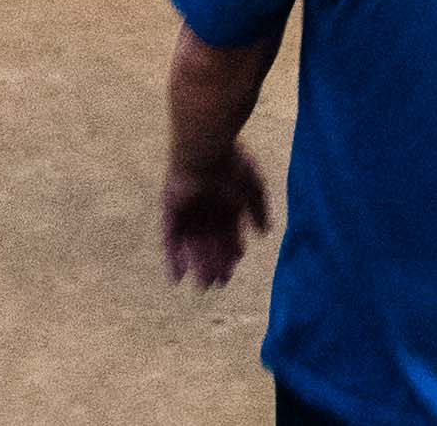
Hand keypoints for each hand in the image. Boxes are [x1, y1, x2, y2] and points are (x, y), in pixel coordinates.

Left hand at [163, 145, 269, 290]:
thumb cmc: (231, 166)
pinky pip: (171, 239)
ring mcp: (188, 210)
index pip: (229, 231)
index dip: (231, 249)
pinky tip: (178, 278)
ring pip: (193, 244)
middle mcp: (207, 207)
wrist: (204, 151)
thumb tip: (265, 233)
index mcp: (226, 201)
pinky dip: (174, 258)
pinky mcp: (171, 211)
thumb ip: (259, 210)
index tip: (234, 265)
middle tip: (220, 283)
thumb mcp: (254, 187)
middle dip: (216, 262)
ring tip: (204, 285)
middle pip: (211, 241)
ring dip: (199, 264)